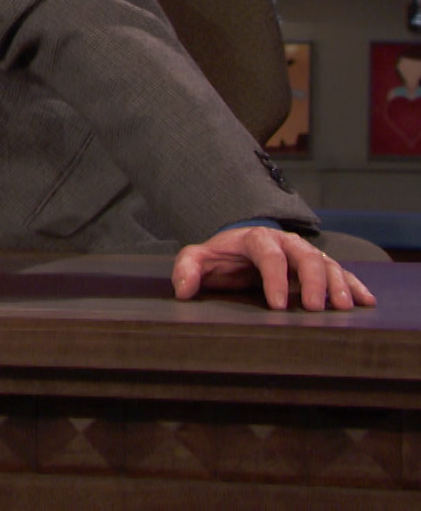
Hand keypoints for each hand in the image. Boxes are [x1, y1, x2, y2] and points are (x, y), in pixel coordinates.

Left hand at [172, 225, 376, 310]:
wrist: (240, 246)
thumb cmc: (221, 256)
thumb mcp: (199, 258)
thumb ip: (188, 269)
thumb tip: (183, 291)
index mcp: (258, 239)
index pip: (269, 256)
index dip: (274, 279)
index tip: (277, 305)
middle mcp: (287, 242)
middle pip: (306, 257)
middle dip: (312, 282)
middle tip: (313, 309)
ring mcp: (306, 253)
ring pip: (328, 264)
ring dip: (337, 285)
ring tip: (344, 308)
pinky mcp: (319, 264)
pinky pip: (341, 272)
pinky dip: (354, 285)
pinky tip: (366, 301)